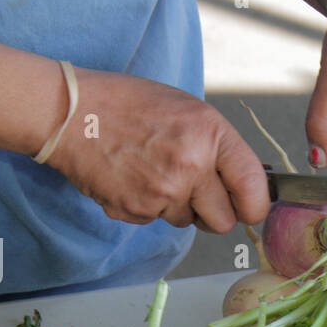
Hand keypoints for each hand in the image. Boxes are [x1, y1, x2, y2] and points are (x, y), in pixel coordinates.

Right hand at [47, 68, 269, 231]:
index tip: (248, 207)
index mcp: (210, 135)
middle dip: (214, 213)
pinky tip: (134, 178)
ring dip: (178, 206)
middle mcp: (191, 166)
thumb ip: (219, 148)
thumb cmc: (129, 104)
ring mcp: (162, 192)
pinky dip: (148, 206)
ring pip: (188, 222)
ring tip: (155, 172)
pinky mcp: (136, 210)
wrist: (71, 113)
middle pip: (224, 221)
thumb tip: (246, 184)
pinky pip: (156, 221)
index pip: (254, 190)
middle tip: (198, 194)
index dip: (254, 206)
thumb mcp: (188, 111)